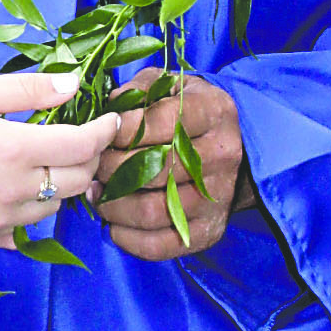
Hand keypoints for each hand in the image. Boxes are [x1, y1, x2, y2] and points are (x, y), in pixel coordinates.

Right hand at [0, 71, 119, 242]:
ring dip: (66, 182)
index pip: (83, 146)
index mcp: (13, 150)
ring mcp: (1, 219)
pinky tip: (23, 184)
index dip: (105, 131)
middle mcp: (14, 191)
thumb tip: (72, 83)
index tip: (112, 118)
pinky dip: (37, 204)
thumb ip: (23, 90)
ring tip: (56, 157)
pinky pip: (28, 224)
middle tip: (87, 135)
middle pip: (79, 180)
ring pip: (57, 206)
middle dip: (92, 157)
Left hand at [96, 73, 251, 261]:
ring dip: (114, 206)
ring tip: (97, 194)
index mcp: (213, 112)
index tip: (102, 132)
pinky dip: (129, 239)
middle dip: (112, 169)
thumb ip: (141, 88)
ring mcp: (217, 197)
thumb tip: (110, 108)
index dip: (123, 129)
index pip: (163, 122)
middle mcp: (221, 154)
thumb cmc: (190, 113)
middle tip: (93, 166)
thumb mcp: (172, 86)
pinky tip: (113, 224)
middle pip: (155, 169)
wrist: (236, 149)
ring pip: (153, 211)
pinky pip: (162, 245)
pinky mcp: (209, 230)